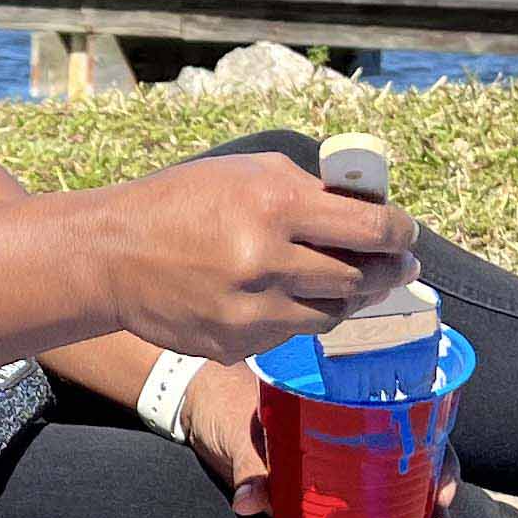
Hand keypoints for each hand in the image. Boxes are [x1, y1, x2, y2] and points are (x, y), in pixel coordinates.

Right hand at [91, 154, 418, 362]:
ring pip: (329, 314)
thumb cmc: (180, 203)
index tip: (405, 235)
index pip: (371, 228)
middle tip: (396, 266)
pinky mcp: (235, 344)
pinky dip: (296, 315)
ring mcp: (250, 311)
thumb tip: (368, 208)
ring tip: (345, 281)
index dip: (400, 233)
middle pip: (359, 278)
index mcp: (274, 206)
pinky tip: (284, 296)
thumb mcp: (245, 173)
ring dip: (345, 297)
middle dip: (385, 270)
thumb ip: (308, 190)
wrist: (112, 255)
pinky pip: (289, 334)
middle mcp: (266, 261)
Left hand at [188, 362, 459, 517]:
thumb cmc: (240, 413)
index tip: (442, 498)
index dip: (442, 469)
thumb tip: (247, 500)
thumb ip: (254, 466)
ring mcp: (359, 487)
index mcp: (363, 420)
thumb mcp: (249, 436)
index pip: (422, 440)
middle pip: (424, 489)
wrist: (215, 415)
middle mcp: (371, 454)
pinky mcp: (340, 513)